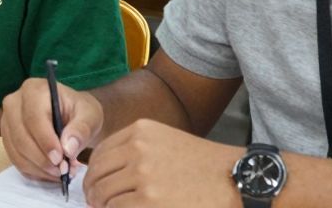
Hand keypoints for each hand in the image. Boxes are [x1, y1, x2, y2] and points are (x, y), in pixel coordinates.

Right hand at [1, 78, 102, 182]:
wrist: (71, 117)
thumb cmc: (79, 112)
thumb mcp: (90, 115)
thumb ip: (82, 129)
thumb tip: (68, 148)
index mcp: (33, 89)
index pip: (33, 117)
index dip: (45, 140)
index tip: (60, 158)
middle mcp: (14, 103)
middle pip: (20, 136)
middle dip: (41, 158)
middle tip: (62, 170)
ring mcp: (7, 122)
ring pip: (16, 151)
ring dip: (38, 168)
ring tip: (61, 172)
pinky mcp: (8, 139)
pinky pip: (15, 160)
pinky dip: (34, 171)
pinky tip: (51, 173)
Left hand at [83, 119, 239, 207]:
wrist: (238, 181)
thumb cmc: (205, 166)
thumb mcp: (167, 142)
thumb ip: (136, 151)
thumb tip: (105, 173)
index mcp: (140, 131)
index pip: (101, 153)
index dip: (94, 173)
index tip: (95, 185)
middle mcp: (138, 149)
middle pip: (98, 174)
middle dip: (93, 192)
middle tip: (96, 203)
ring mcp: (143, 176)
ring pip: (105, 196)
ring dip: (104, 207)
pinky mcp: (149, 202)